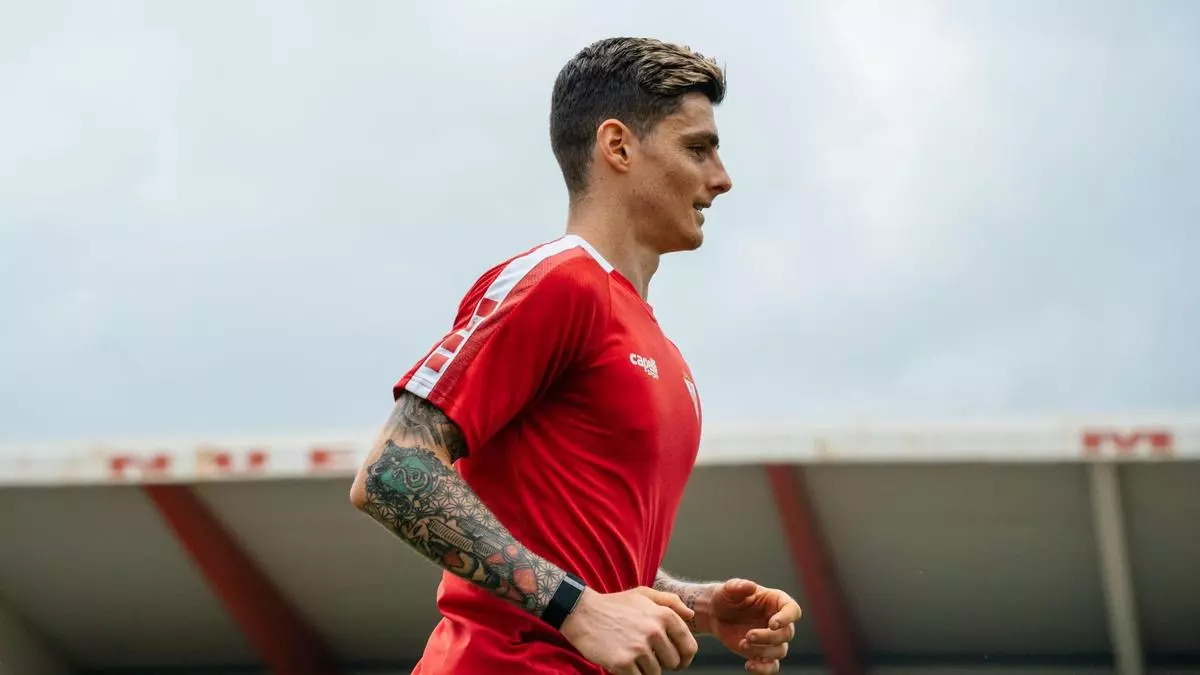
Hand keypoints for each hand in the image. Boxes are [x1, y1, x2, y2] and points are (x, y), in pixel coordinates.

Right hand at [561, 586, 698, 674]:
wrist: (582, 613)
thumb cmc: (614, 604)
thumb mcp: (643, 594)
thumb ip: (670, 602)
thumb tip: (691, 615)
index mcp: (664, 615)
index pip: (689, 646)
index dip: (685, 658)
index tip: (678, 662)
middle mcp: (654, 631)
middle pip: (672, 662)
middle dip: (662, 662)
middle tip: (647, 655)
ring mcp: (639, 648)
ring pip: (656, 672)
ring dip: (645, 669)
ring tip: (632, 655)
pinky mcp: (623, 663)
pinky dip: (632, 674)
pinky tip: (623, 661)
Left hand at [708, 579, 800, 673]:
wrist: (716, 614)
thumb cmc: (726, 598)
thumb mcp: (729, 589)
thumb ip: (739, 586)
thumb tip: (750, 586)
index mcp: (776, 602)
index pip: (792, 610)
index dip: (787, 618)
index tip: (772, 624)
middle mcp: (779, 621)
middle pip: (786, 634)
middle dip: (768, 637)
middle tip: (748, 636)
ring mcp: (772, 639)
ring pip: (780, 651)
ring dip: (763, 652)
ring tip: (742, 644)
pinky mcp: (763, 653)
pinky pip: (772, 666)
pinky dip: (763, 669)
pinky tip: (749, 665)